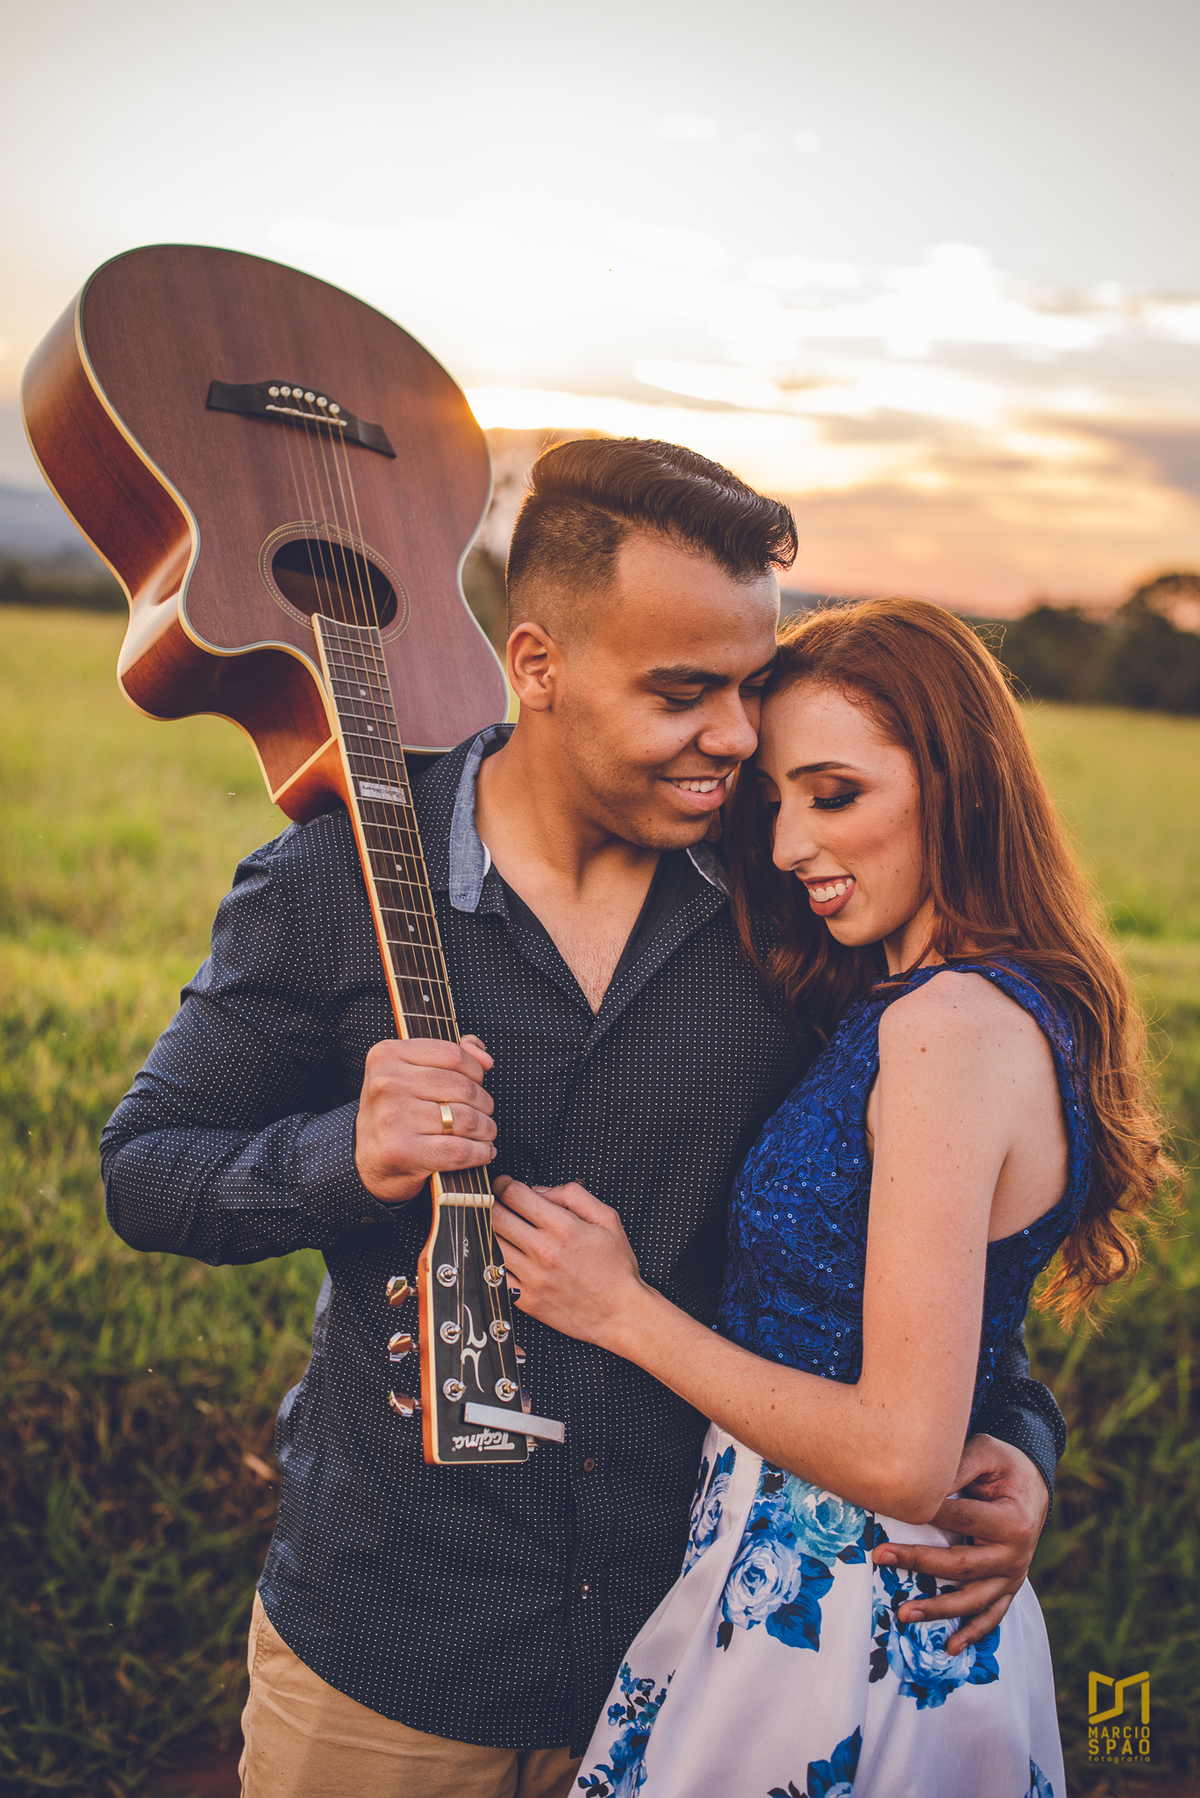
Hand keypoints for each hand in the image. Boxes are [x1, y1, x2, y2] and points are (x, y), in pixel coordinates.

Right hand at [355, 1035, 495, 1202]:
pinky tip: (483, 1152)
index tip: (477, 1084)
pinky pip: (459, 1150)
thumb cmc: (397, 1114)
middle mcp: (386, 1083)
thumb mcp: (411, 1074)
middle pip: (463, 1088)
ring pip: (465, 1119)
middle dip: (484, 1104)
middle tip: (483, 1114)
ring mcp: (392, 1117)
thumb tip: (484, 1058)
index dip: (476, 1071)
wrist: (368, 1161)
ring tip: (485, 1133)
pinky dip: (480, 1152)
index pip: (453, 1055)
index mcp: (387, 1056)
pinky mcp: (402, 1151)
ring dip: (486, 1129)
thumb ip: (450, 1056)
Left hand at [492, 1178, 643, 1346]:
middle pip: (496, 1217)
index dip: (504, 1184)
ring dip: (491, 1231)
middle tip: (496, 1202)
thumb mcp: (607, 1219)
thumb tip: (541, 1190)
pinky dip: (493, 1261)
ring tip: (501, 1228)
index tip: (504, 1184)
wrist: (621, 1313)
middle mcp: (544, 1251)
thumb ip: (573, 1196)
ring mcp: (532, 1277)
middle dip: (492, 1203)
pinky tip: (504, 1255)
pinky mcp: (526, 1300)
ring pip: (491, 1244)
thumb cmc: (616, 1268)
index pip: (515, 1195)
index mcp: (563, 1228)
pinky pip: (495, 1275)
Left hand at [873, 1434, 1048, 1652]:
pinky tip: (950, 1648)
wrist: (1032, 1485)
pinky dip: (972, 1633)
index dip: (927, 1514)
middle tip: (882, 1557)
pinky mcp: (1007, 1588)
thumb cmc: (1002, 1466)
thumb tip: (923, 1486)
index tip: (894, 1509)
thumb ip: (957, 1466)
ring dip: (938, 1610)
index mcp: (1013, 1521)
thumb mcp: (985, 1453)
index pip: (962, 1519)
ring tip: (904, 1614)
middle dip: (920, 1562)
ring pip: (973, 1600)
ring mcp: (1013, 1576)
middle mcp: (1016, 1555)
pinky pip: (991, 1616)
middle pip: (961, 1565)